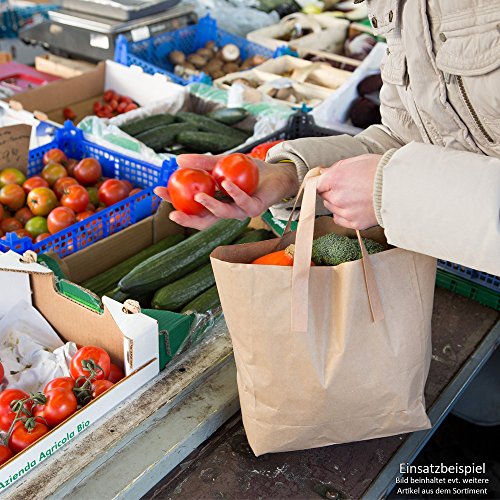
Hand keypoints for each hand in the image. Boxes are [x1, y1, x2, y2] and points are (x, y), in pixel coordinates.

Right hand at [154, 154, 298, 228]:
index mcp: (214, 202)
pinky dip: (235, 193)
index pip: (190, 206)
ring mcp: (240, 212)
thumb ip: (203, 162)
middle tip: (173, 213)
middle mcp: (225, 210)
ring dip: (210, 206)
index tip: (158, 190)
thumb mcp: (222, 162)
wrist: (275, 172)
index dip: (173, 201)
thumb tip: (178, 159)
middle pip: (203, 219)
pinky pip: (243, 202)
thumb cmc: (248, 170)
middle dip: (187, 218)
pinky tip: (227, 184)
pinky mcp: (255, 208)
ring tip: (199, 196)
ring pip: (222, 214)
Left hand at [317, 154, 381, 229]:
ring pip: (332, 208)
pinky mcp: (354, 223)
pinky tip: (357, 207)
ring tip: (358, 196)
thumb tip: (323, 172)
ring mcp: (345, 211)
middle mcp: (337, 197)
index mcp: (336, 179)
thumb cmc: (383, 171)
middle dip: (333, 192)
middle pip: (324, 196)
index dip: (324, 183)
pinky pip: (340, 219)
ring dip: (339, 204)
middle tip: (350, 187)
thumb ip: (337, 168)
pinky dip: (345, 214)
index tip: (329, 183)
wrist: (403, 188)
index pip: (316, 184)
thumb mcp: (358, 160)